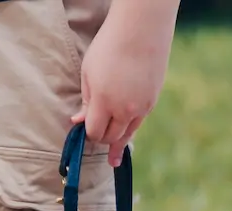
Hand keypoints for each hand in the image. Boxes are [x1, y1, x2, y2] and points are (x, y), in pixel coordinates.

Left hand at [72, 0, 178, 166]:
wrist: (142, 29)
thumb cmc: (110, 45)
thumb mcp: (89, 71)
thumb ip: (86, 100)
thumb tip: (79, 121)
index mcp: (104, 102)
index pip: (95, 132)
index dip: (88, 134)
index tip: (83, 131)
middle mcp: (124, 109)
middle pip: (111, 137)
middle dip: (102, 139)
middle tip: (96, 140)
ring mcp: (142, 107)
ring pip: (128, 134)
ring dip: (119, 143)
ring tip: (114, 160)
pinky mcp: (152, 101)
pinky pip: (139, 122)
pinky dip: (130, 128)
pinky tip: (126, 134)